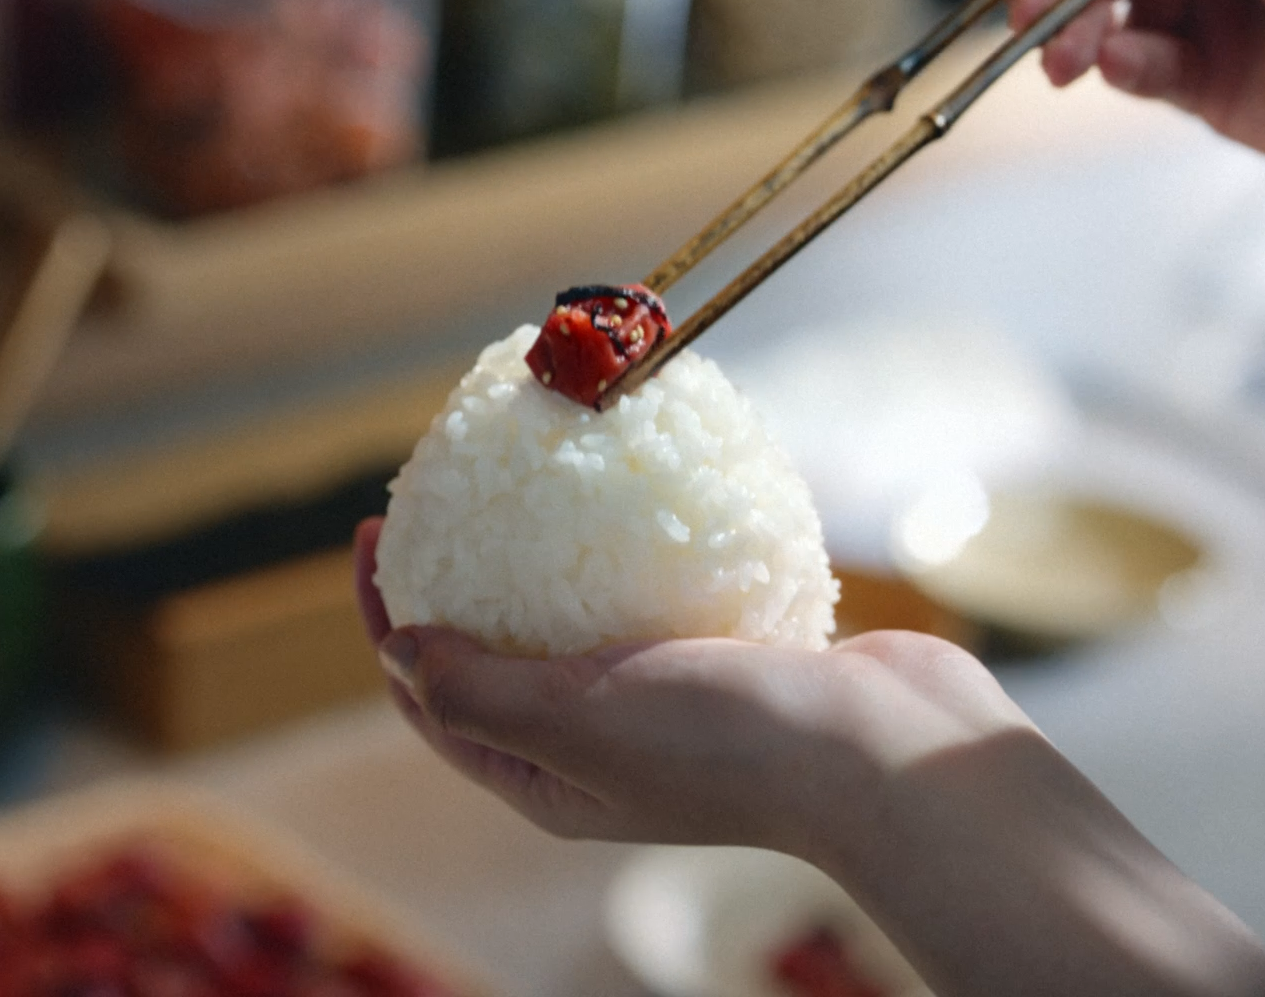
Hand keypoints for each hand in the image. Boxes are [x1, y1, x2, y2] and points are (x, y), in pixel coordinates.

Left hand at [353, 518, 1028, 853]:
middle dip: (461, 583)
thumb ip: (480, 692)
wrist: (887, 751)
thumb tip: (400, 651)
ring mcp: (668, 709)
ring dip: (546, 559)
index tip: (377, 531)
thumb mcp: (580, 721)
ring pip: (581, 623)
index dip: (388, 621)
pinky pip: (659, 595)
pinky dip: (634, 547)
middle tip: (439, 496)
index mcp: (551, 782)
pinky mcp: (728, 662)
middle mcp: (601, 753)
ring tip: (524, 482)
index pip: (437, 700)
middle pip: (499, 660)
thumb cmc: (730, 745)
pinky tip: (630, 487)